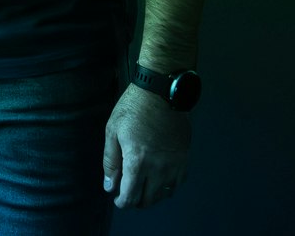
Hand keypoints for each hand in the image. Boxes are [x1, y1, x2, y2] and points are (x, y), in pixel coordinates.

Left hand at [102, 84, 191, 208]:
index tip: (118, 198)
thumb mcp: (112, 132)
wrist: (161, 92)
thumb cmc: (134, 108)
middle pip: (148, 200)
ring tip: (144, 185)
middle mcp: (158, 168)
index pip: (130, 197)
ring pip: (164, 194)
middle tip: (129, 192)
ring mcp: (174, 164)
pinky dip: (168, 186)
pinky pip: (178, 183)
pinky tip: (159, 177)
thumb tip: (110, 186)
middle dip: (136, 200)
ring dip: (152, 195)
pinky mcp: (184, 158)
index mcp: (136, 162)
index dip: (122, 202)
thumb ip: (111, 162)